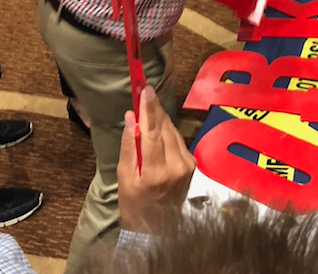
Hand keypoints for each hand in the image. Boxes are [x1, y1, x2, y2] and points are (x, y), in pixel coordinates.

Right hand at [117, 86, 195, 233]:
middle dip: (154, 109)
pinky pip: (178, 140)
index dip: (148, 108)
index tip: (145, 89)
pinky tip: (157, 127)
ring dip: (160, 119)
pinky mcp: (192, 165)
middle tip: (144, 91)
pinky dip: (167, 132)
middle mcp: (177, 165)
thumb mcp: (125, 177)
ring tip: (147, 106)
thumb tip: (131, 117)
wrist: (157, 228)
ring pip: (173, 132)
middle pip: (165, 128)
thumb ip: (129, 146)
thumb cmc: (134, 204)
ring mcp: (188, 165)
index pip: (153, 132)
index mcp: (157, 171)